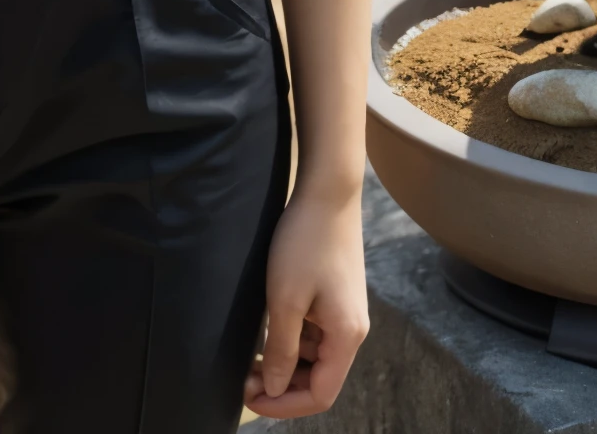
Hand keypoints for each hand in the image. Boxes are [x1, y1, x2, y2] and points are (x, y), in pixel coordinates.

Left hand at [243, 185, 368, 419]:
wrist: (327, 192)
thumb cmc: (305, 243)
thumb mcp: (286, 300)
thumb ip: (282, 350)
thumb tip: (275, 389)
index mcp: (347, 337)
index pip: (321, 394)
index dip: (285, 404)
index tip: (250, 398)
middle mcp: (352, 330)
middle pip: (319, 378)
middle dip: (282, 385)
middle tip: (244, 378)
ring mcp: (344, 313)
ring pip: (315, 357)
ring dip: (285, 363)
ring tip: (250, 359)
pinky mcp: (335, 297)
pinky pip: (314, 333)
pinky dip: (291, 340)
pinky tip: (268, 332)